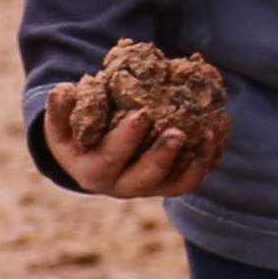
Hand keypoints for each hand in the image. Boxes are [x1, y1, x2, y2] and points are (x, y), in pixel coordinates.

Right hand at [38, 71, 219, 198]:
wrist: (89, 158)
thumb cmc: (77, 134)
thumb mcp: (62, 124)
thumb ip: (61, 108)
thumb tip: (64, 90)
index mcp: (92, 171)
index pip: (110, 158)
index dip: (126, 139)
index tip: (142, 114)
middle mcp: (121, 186)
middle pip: (145, 177)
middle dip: (162, 155)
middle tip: (178, 130)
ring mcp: (147, 188)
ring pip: (175, 184)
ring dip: (194, 162)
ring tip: (208, 132)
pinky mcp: (167, 185)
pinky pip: (190, 179)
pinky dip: (205, 160)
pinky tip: (216, 134)